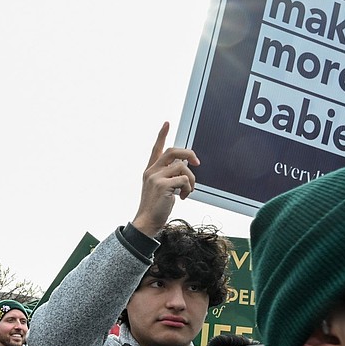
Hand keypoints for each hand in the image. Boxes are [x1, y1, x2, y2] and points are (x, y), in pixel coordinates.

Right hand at [132, 122, 198, 236]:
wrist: (147, 222)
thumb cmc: (155, 208)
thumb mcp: (159, 188)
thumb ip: (168, 176)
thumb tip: (184, 167)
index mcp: (150, 171)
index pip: (156, 149)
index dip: (162, 135)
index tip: (167, 123)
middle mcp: (151, 171)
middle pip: (173, 152)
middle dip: (188, 153)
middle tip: (197, 162)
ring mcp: (156, 177)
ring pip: (182, 167)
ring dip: (191, 180)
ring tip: (188, 191)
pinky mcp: (163, 185)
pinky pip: (184, 180)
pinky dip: (189, 188)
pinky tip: (184, 197)